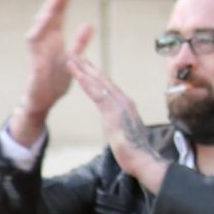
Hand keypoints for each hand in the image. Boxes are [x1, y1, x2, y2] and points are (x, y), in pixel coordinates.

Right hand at [9, 0, 94, 145]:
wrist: (44, 100)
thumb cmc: (56, 79)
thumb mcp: (73, 58)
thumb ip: (80, 42)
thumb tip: (89, 24)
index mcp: (53, 39)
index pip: (58, 15)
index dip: (62, 0)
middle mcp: (43, 43)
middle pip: (47, 18)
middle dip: (54, 3)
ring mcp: (37, 54)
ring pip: (36, 32)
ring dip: (43, 20)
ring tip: (51, 9)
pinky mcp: (35, 67)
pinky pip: (35, 54)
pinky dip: (37, 43)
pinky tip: (42, 35)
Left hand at [66, 53, 167, 192]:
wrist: (142, 160)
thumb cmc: (135, 153)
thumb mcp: (125, 134)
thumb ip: (119, 126)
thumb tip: (115, 127)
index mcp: (126, 106)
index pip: (108, 87)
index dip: (96, 76)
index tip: (86, 66)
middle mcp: (124, 101)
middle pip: (102, 80)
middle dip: (88, 66)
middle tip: (75, 54)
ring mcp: (119, 104)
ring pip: (98, 82)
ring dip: (83, 69)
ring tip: (71, 57)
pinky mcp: (113, 111)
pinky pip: (96, 92)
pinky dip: (85, 81)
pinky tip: (76, 73)